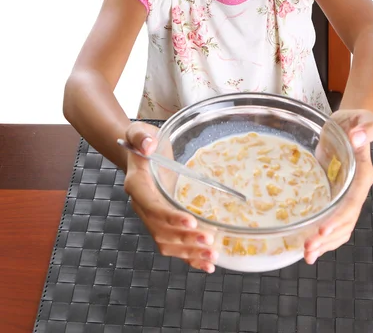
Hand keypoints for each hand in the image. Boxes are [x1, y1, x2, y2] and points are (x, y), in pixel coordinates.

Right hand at [123, 121, 217, 272]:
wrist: (139, 153)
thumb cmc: (143, 141)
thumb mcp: (141, 131)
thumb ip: (141, 136)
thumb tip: (148, 144)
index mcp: (137, 185)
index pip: (152, 206)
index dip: (170, 216)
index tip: (191, 222)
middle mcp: (142, 205)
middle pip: (161, 230)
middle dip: (185, 239)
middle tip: (210, 240)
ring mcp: (151, 216)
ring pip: (167, 242)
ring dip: (189, 251)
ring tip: (212, 254)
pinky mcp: (162, 222)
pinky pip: (173, 244)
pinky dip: (189, 257)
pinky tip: (206, 263)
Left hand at [304, 109, 372, 263]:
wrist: (349, 124)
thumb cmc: (354, 121)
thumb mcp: (361, 117)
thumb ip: (366, 126)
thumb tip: (358, 136)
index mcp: (363, 174)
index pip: (352, 201)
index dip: (339, 217)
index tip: (324, 229)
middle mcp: (356, 190)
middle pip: (345, 221)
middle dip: (328, 237)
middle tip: (308, 248)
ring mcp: (345, 196)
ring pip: (340, 227)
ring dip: (325, 243)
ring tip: (306, 254)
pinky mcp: (334, 197)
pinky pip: (332, 222)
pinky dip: (322, 237)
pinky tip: (309, 247)